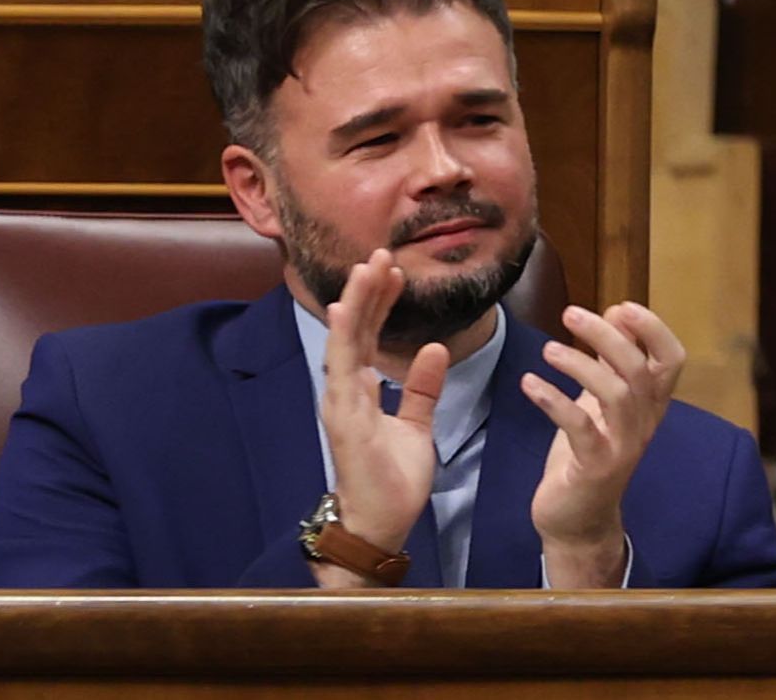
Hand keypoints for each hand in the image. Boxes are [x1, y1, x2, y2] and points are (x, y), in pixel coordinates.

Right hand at [318, 249, 447, 571]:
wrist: (380, 523)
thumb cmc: (392, 480)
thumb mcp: (418, 426)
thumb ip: (423, 388)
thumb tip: (435, 348)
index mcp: (360, 389)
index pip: (368, 333)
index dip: (379, 300)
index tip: (393, 269)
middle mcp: (345, 388)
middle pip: (355, 328)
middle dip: (367, 290)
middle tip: (382, 252)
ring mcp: (340, 400)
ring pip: (345, 341)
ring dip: (355, 303)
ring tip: (367, 268)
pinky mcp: (344, 417)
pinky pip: (342, 371)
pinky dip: (344, 339)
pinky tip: (348, 310)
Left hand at [526, 301, 680, 585]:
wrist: (577, 519)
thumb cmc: (587, 452)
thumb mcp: (601, 402)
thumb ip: (611, 363)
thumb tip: (616, 313)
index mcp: (647, 404)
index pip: (672, 360)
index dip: (653, 329)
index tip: (620, 306)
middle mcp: (642, 423)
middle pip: (639, 370)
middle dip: (608, 336)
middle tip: (571, 313)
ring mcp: (622, 447)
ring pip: (617, 396)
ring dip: (580, 364)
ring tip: (547, 349)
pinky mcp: (595, 467)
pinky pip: (581, 428)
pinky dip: (554, 400)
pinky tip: (530, 383)